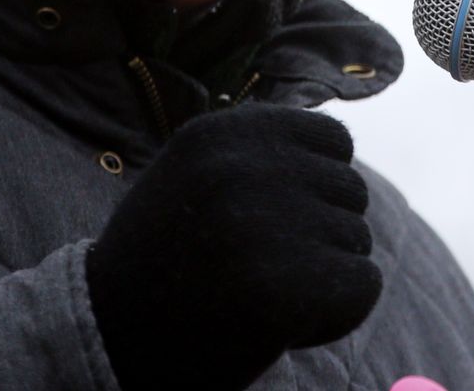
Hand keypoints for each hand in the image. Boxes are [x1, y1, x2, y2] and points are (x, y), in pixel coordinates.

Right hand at [86, 103, 381, 390]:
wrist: (110, 341)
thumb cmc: (166, 260)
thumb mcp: (196, 176)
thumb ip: (259, 153)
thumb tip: (341, 147)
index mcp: (220, 133)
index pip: (334, 141)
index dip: (318, 188)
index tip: (273, 224)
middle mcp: (241, 169)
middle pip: (350, 191)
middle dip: (321, 235)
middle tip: (258, 269)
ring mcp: (262, 226)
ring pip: (357, 240)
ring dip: (324, 276)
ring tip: (258, 294)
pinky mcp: (284, 288)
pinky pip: (363, 286)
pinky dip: (335, 314)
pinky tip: (279, 324)